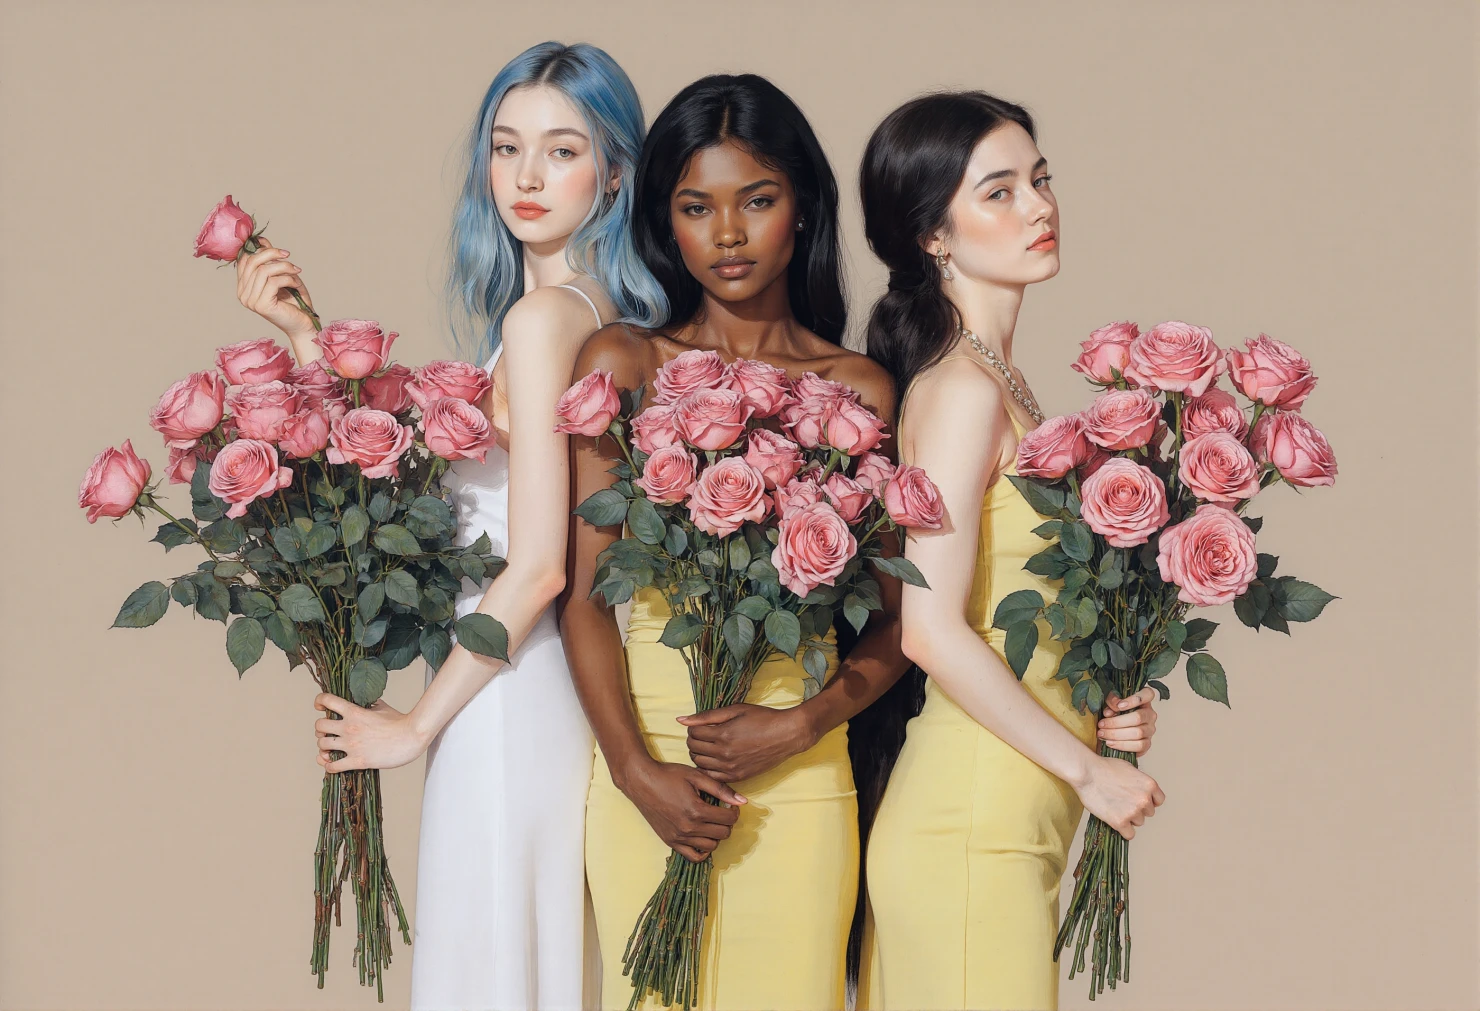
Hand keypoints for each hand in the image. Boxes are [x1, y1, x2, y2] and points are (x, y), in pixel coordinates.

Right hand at [235, 236, 318, 341]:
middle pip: (252, 262)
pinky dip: (288, 279)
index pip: (245, 260)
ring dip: (284, 267)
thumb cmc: (293, 300)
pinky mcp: (262, 305)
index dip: (261, 250)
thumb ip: (269, 260)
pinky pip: (274, 282)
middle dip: (272, 254)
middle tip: (288, 256)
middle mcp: (242, 294)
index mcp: (243, 287)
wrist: (303, 324)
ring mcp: (250, 301)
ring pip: (264, 271)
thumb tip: (261, 240)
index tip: (280, 251)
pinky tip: (296, 284)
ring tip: (296, 272)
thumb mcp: (280, 275)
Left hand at [314, 693, 429, 772]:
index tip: (320, 706)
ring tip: (329, 749)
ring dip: (324, 747)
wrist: (412, 737)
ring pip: (322, 745)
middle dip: (321, 729)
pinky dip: (329, 766)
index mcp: (354, 711)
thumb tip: (362, 702)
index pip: (327, 700)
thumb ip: (368, 704)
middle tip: (327, 733)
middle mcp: (349, 727)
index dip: (320, 701)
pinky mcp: (357, 761)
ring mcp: (352, 745)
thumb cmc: (400, 722)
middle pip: (319, 726)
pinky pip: (332, 766)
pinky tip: (332, 764)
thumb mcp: (382, 707)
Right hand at [616, 756, 747, 862]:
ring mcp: (678, 837)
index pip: (729, 819)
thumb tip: (743, 801)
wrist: (642, 781)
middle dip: (726, 823)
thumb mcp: (697, 777)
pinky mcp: (670, 842)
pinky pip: (693, 856)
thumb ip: (721, 789)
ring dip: (715, 835)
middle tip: (721, 812)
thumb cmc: (669, 775)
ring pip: (711, 846)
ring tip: (710, 822)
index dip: (734, 811)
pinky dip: (702, 850)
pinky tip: (702, 837)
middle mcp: (688, 828)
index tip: (729, 805)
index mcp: (697, 810)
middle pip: (723, 834)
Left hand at [678, 703, 814, 783]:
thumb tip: (680, 720)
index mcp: (722, 734)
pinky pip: (712, 776)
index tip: (701, 725)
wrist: (786, 735)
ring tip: (709, 746)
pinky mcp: (738, 777)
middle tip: (704, 735)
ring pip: (700, 764)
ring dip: (700, 754)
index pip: (692, 733)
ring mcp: (731, 768)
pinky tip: (716, 759)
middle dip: (694, 740)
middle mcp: (724, 753)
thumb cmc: (762, 718)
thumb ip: (706, 716)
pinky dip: (709, 768)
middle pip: (693, 749)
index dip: (693, 728)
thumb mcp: (735, 710)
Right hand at [1076, 752, 1164, 840]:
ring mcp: (1133, 811)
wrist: (1087, 773)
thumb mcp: (1129, 768)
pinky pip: (1129, 834)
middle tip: (1122, 802)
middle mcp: (1144, 799)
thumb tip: (1140, 790)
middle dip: (1137, 809)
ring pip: (1138, 822)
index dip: (1149, 800)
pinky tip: (1115, 821)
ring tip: (1115, 808)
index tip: (1139, 800)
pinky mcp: (1120, 822)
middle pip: (1148, 812)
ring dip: (1129, 818)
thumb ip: (1139, 781)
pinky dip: (1123, 830)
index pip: (1159, 800)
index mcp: (1150, 785)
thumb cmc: (1104, 767)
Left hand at [1096, 686, 1158, 755]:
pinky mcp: (1147, 743)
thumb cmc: (1114, 713)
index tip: (1119, 705)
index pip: (1148, 694)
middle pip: (1138, 717)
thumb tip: (1111, 710)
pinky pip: (1138, 746)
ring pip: (1138, 733)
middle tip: (1101, 724)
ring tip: (1102, 734)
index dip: (1134, 699)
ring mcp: (1150, 730)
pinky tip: (1110, 743)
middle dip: (1116, 722)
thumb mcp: (1111, 703)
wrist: (1114, 731)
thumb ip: (1111, 702)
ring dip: (1116, 734)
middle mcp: (1150, 715)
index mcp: (1144, 701)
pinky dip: (1122, 745)